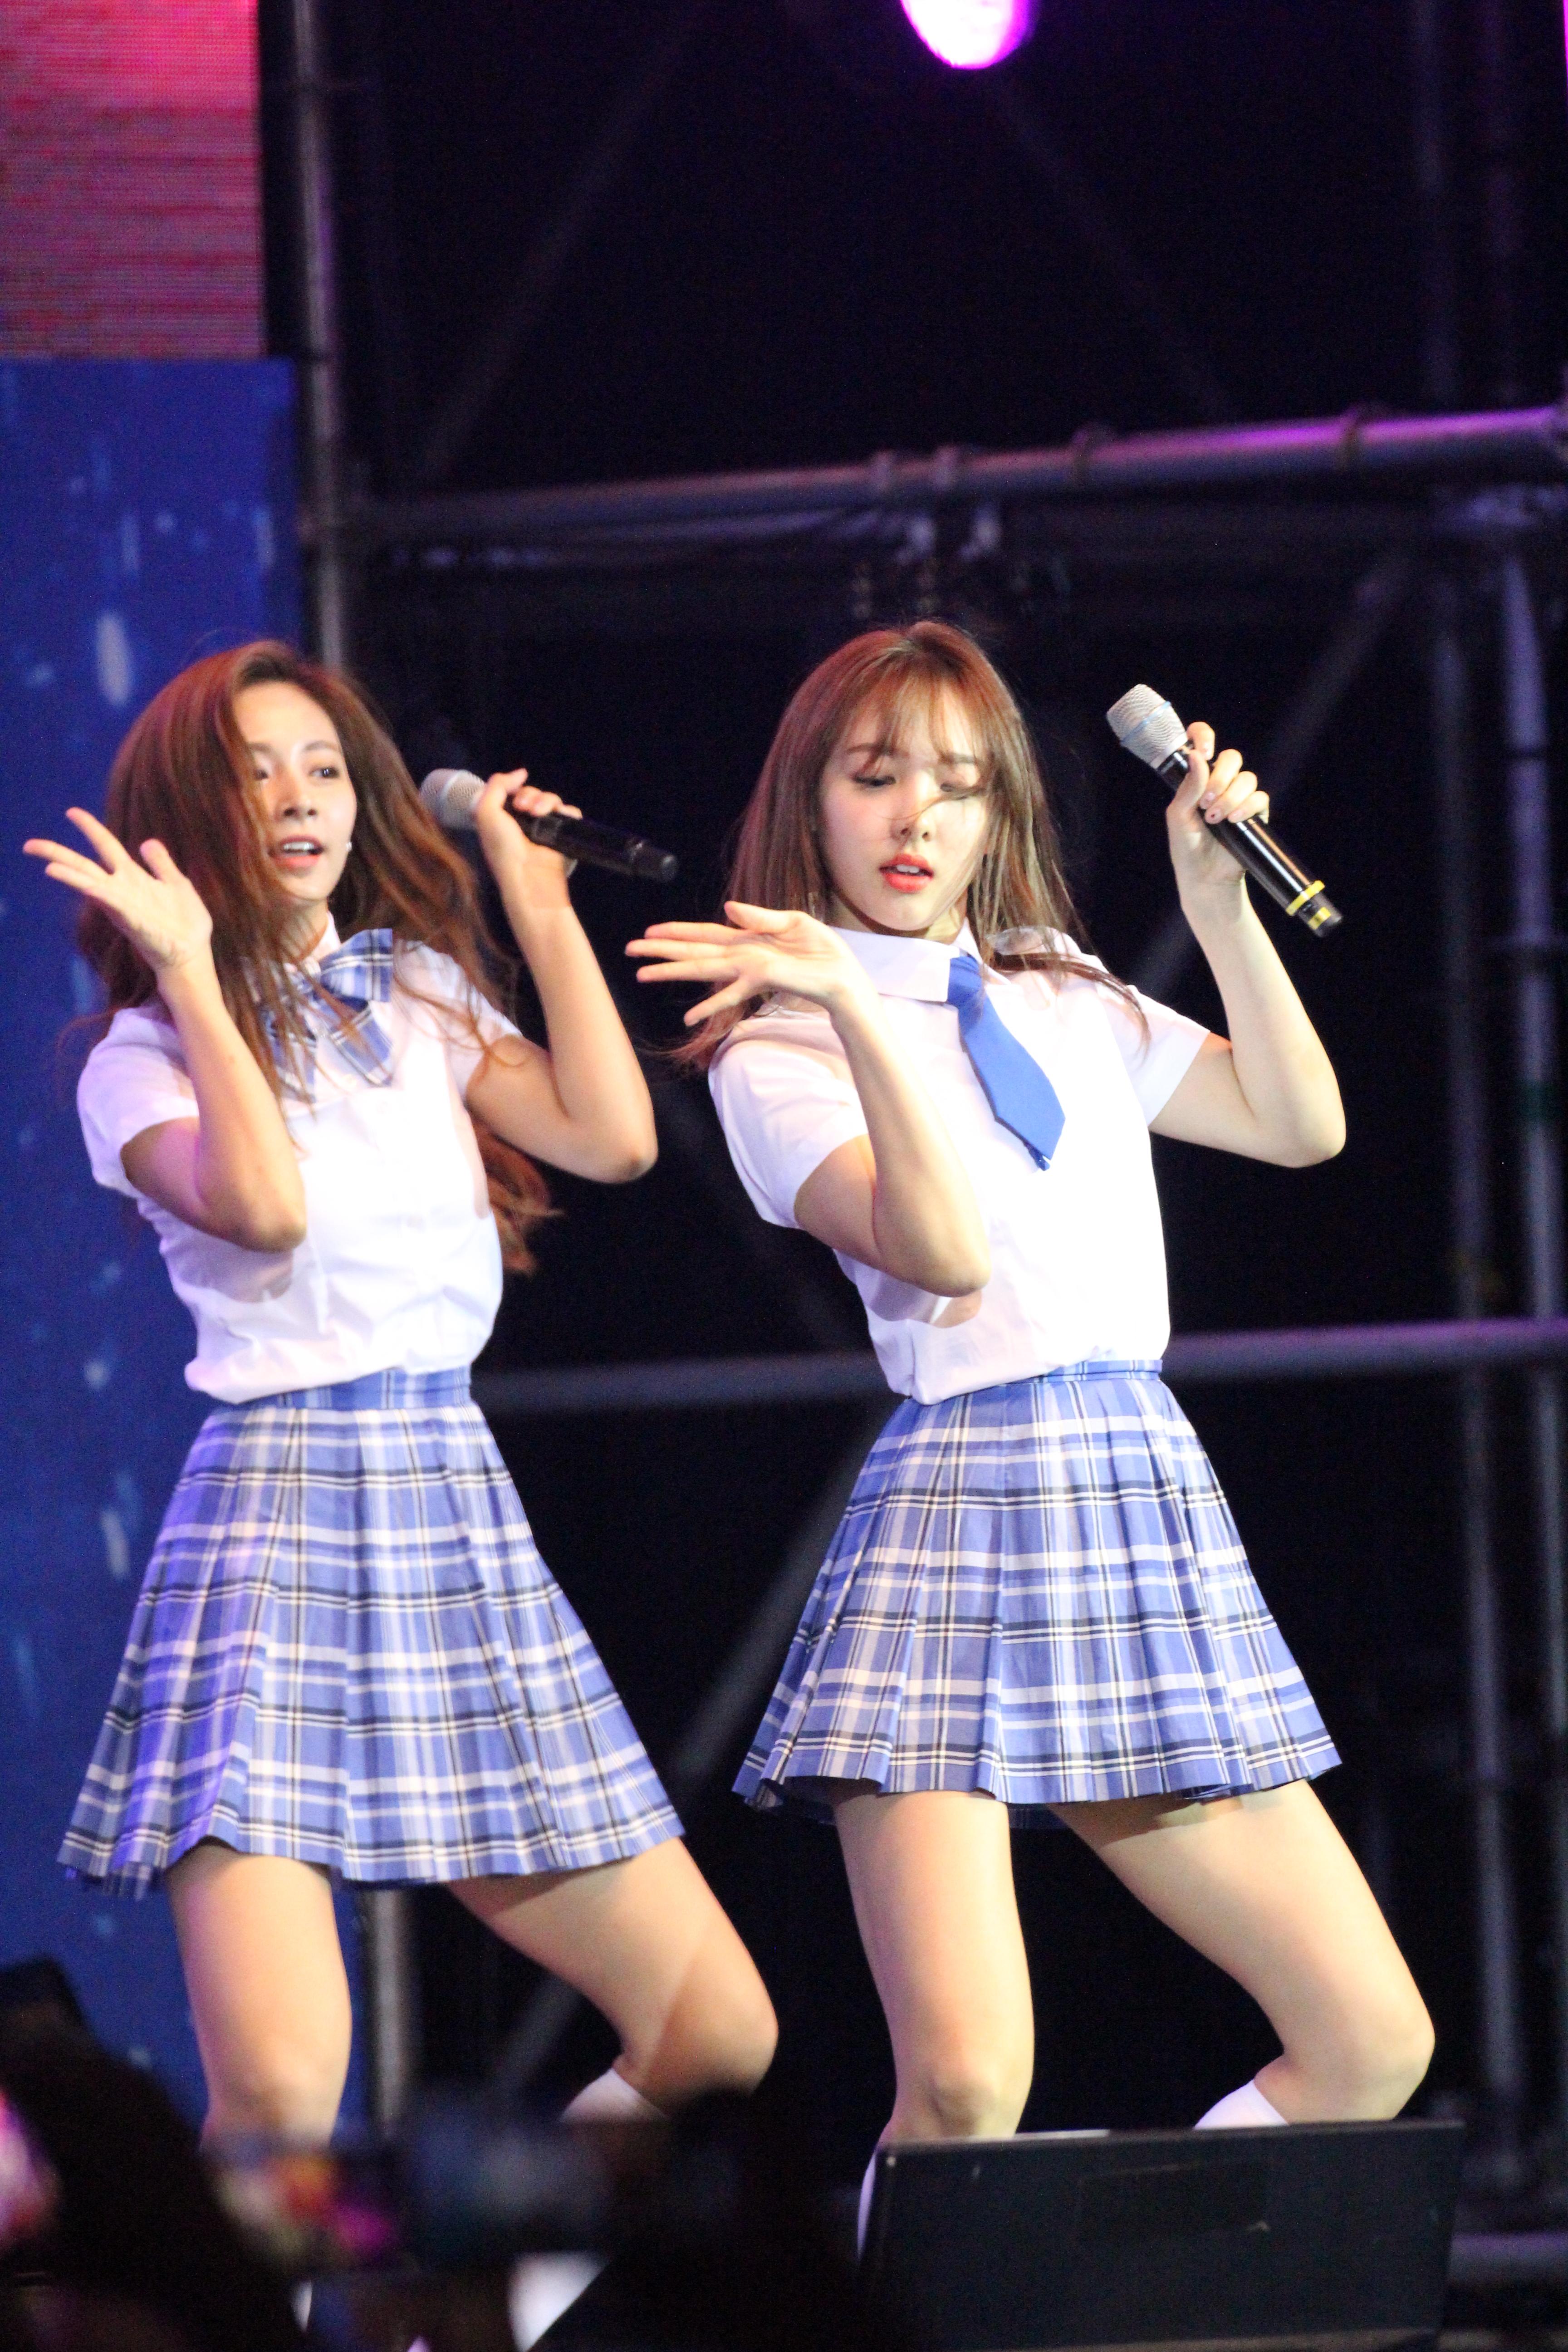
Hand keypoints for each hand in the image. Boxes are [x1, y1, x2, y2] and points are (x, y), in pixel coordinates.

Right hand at [23, 808, 213, 974]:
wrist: (192, 953)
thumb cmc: (186, 922)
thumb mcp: (176, 883)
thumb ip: (161, 863)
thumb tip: (147, 842)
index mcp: (133, 877)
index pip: (106, 845)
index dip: (90, 828)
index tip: (71, 812)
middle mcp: (122, 889)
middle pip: (84, 866)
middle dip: (58, 854)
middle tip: (29, 844)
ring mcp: (124, 905)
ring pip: (90, 885)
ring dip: (70, 876)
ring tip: (48, 867)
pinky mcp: (132, 921)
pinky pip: (113, 904)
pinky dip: (100, 895)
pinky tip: (87, 887)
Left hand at [471, 770, 580, 909]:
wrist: (528, 876)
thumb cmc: (503, 848)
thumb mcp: (485, 812)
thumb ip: (496, 785)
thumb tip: (521, 773)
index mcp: (504, 819)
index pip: (512, 792)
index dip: (513, 788)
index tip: (512, 796)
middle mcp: (524, 822)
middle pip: (532, 792)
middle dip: (529, 795)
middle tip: (523, 809)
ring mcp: (545, 828)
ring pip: (551, 799)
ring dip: (545, 801)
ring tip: (538, 814)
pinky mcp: (562, 834)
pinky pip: (570, 812)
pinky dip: (566, 812)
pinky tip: (558, 818)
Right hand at [627, 902, 876, 1024]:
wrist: (844, 976)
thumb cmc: (823, 951)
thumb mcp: (793, 922)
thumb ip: (759, 916)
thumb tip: (727, 907)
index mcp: (747, 938)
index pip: (704, 933)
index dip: (677, 931)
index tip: (650, 931)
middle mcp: (742, 955)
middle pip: (694, 951)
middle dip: (662, 951)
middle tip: (631, 950)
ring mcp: (748, 970)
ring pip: (702, 969)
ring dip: (672, 972)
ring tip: (643, 974)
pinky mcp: (761, 982)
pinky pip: (729, 995)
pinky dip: (709, 1006)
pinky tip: (688, 1018)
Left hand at [1166, 722, 1268, 914]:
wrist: (1204, 877)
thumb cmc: (1187, 847)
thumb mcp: (1179, 816)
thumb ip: (1189, 786)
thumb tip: (1197, 755)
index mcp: (1198, 779)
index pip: (1204, 743)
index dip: (1204, 736)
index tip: (1205, 749)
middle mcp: (1220, 784)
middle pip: (1232, 758)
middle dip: (1220, 777)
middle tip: (1205, 802)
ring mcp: (1239, 798)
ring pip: (1247, 778)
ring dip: (1230, 797)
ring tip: (1215, 819)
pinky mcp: (1255, 814)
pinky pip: (1260, 798)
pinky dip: (1246, 806)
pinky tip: (1233, 820)